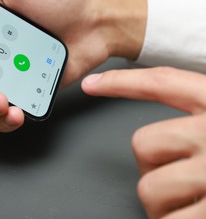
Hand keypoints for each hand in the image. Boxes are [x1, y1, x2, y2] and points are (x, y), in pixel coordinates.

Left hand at [82, 67, 205, 218]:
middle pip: (142, 143)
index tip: (91, 83)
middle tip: (177, 174)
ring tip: (191, 200)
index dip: (122, 82)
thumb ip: (196, 121)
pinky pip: (166, 218)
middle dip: (150, 164)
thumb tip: (162, 132)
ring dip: (162, 200)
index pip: (161, 83)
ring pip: (149, 186)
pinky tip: (192, 214)